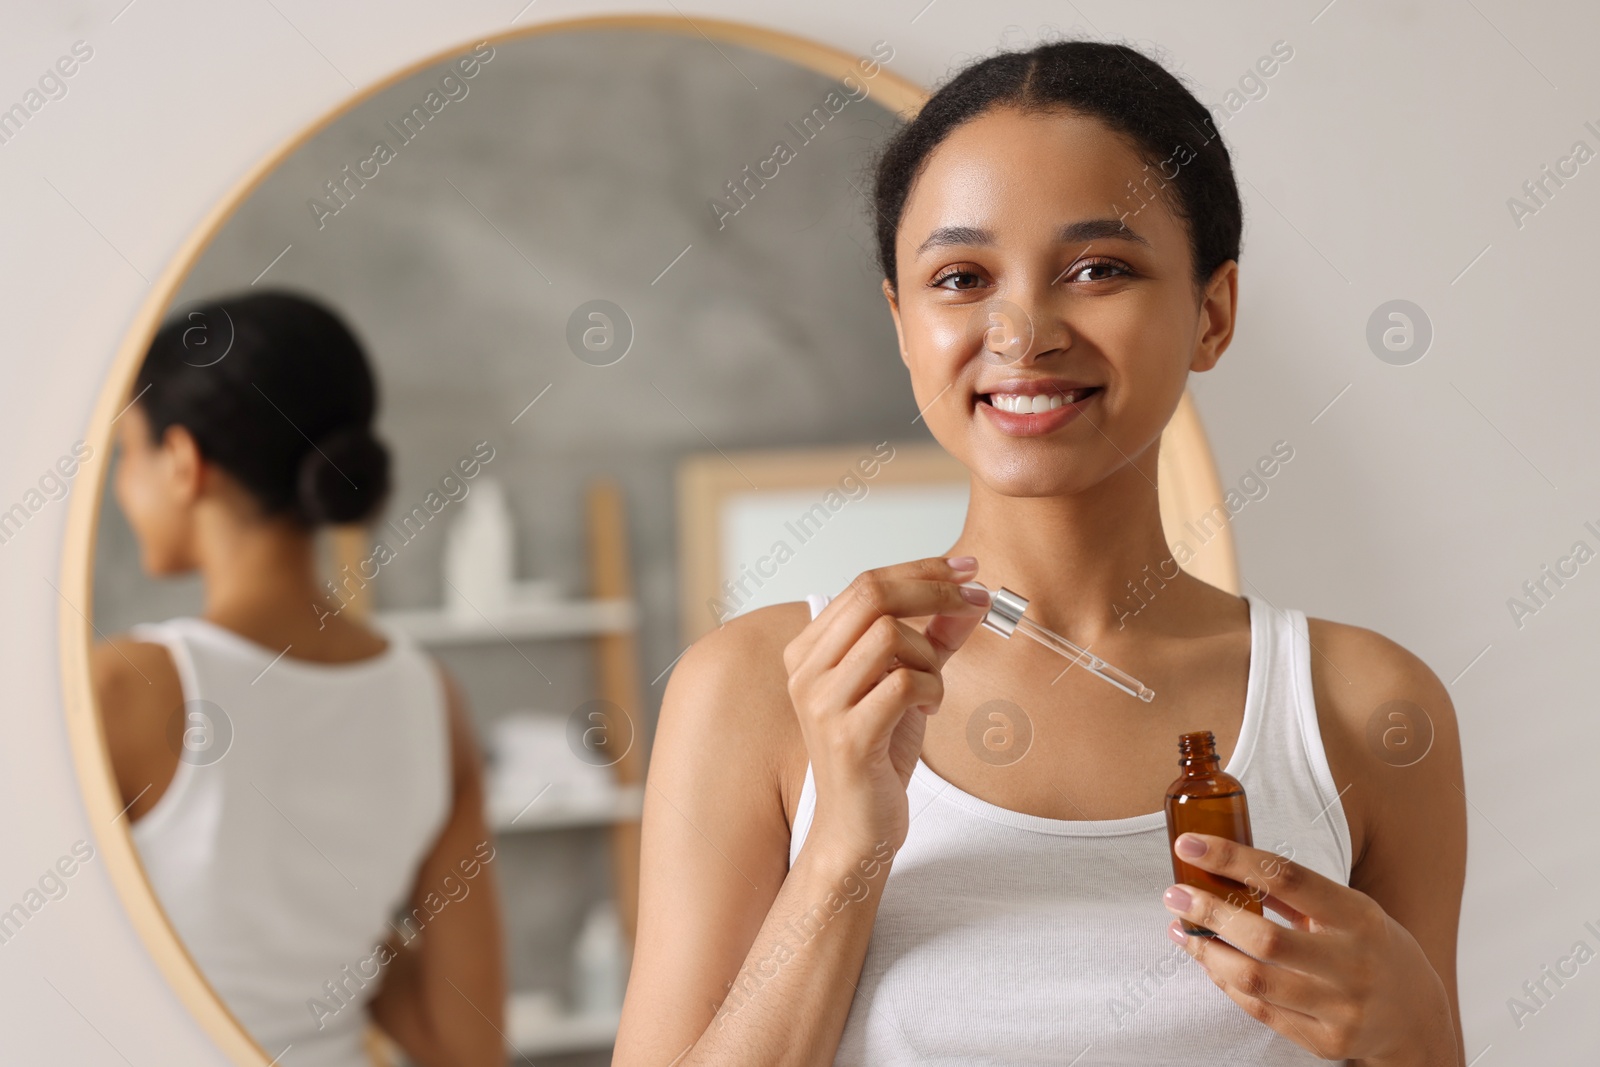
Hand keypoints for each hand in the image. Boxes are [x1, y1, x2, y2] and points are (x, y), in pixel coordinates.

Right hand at [783, 556, 990, 864]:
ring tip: (933, 686)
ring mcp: (821, 704)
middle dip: (932, 590)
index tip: (968, 569)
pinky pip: (904, 683)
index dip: (920, 569)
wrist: (857, 829)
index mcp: (808, 650)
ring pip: (889, 636)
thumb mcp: (908, 685)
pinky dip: (932, 690)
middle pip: (871, 595)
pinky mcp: (847, 737)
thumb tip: (970, 597)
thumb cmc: (879, 755)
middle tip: (975, 599)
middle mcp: (805, 671)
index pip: (863, 583)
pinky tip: (929, 710)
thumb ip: (933, 640)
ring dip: (930, 655)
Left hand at [1162, 833, 1457, 1064]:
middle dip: (1208, 913)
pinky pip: (1259, 1010)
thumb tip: (1223, 863)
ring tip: (1181, 930)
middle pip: (1264, 937)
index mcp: (1358, 916)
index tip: (1190, 844)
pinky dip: (1225, 982)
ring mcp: (1342, 1008)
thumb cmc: (1369, 947)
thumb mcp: (1348, 910)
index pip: (1287, 877)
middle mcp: (1353, 964)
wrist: (1416, 1017)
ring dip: (1206, 952)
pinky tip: (1208, 961)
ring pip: (1254, 980)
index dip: (1232, 858)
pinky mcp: (1327, 1041)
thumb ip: (1294, 893)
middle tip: (1174, 894)